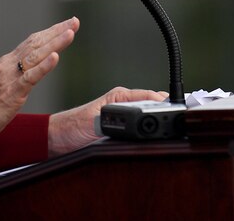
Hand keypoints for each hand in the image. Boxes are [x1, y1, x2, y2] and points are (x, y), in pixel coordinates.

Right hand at [0, 16, 79, 152]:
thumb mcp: (1, 86)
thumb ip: (14, 76)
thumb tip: (28, 71)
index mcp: (6, 63)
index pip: (31, 43)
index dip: (49, 33)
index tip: (66, 25)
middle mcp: (8, 65)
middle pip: (36, 43)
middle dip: (57, 31)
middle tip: (74, 21)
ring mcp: (10, 77)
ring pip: (36, 55)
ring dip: (55, 43)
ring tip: (70, 32)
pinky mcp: (12, 92)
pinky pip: (30, 77)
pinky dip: (44, 66)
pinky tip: (56, 57)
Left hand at [48, 86, 168, 155]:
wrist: (58, 139)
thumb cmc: (71, 127)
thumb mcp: (93, 123)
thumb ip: (110, 120)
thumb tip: (129, 121)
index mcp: (118, 96)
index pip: (148, 95)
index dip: (163, 102)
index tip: (176, 109)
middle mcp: (122, 103)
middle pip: (152, 104)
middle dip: (164, 110)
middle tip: (174, 119)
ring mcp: (123, 114)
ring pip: (148, 113)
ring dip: (157, 118)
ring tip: (168, 124)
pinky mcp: (120, 127)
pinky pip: (140, 124)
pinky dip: (149, 127)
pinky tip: (154, 133)